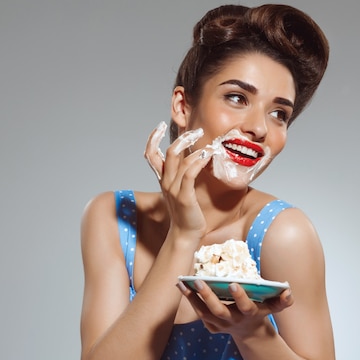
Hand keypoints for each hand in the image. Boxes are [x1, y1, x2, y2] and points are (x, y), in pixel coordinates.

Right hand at [144, 122, 213, 239]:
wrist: (186, 234)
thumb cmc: (186, 212)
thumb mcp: (180, 190)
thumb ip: (182, 174)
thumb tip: (191, 156)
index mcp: (163, 179)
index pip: (150, 154)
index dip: (152, 138)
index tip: (159, 125)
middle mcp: (166, 182)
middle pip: (169, 152)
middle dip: (183, 138)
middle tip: (197, 131)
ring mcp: (174, 190)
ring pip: (181, 161)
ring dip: (196, 149)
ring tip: (209, 146)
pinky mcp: (185, 197)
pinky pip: (190, 174)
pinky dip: (198, 162)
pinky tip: (207, 156)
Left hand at [177, 279, 293, 336]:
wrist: (250, 332)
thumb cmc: (261, 311)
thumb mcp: (273, 306)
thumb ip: (282, 300)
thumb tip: (288, 291)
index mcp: (249, 314)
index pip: (245, 306)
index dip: (240, 296)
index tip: (232, 283)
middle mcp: (233, 321)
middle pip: (219, 311)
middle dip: (208, 297)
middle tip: (199, 281)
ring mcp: (220, 325)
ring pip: (203, 313)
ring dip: (192, 298)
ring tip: (182, 283)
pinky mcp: (211, 325)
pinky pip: (198, 313)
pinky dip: (189, 300)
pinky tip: (182, 287)